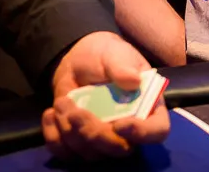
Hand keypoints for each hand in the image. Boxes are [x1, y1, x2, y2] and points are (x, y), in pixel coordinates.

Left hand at [41, 31, 171, 159]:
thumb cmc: (106, 55)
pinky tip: (51, 114)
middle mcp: (129, 129)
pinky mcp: (80, 142)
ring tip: (61, 103)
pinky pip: (67, 153)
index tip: (120, 124)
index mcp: (148, 107)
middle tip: (75, 112)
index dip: (143, 133)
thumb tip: (132, 79)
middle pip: (120, 149)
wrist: (79, 60)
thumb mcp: (115, 54)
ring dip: (70, 132)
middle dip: (94, 134)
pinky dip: (54, 138)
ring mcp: (104, 138)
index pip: (157, 130)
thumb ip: (123, 66)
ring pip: (91, 154)